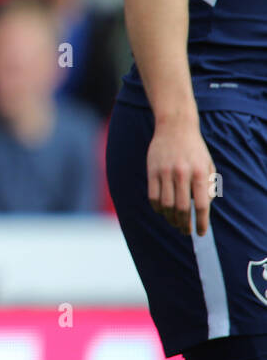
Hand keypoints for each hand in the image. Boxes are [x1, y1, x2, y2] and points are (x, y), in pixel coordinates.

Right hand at [147, 116, 215, 234]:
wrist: (175, 126)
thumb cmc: (194, 149)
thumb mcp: (208, 165)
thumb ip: (208, 186)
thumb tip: (202, 208)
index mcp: (198, 173)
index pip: (201, 205)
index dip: (201, 222)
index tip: (201, 233)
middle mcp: (182, 174)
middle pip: (182, 208)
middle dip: (184, 224)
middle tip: (185, 231)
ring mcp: (165, 172)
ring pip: (166, 204)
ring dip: (170, 217)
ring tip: (174, 222)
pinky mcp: (151, 170)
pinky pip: (152, 195)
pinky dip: (157, 207)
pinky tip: (161, 210)